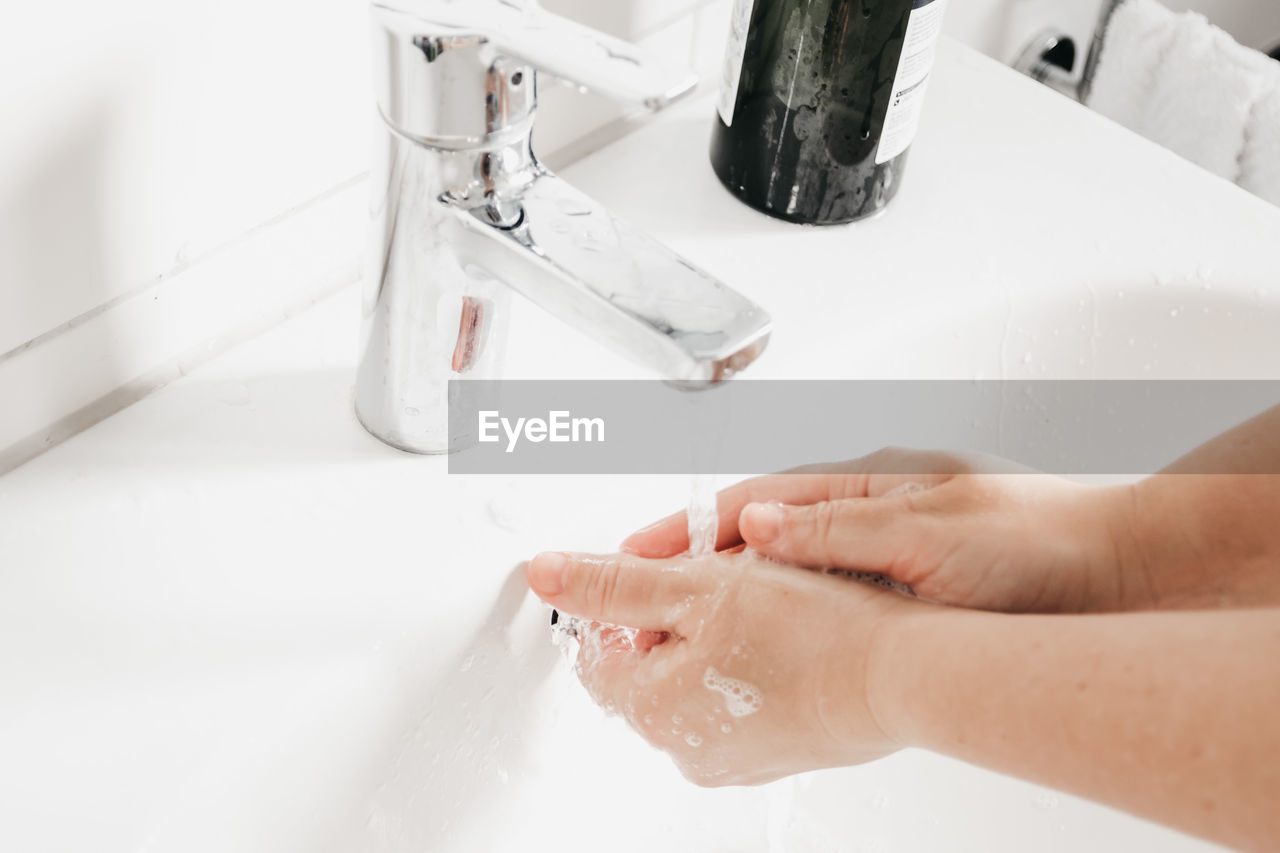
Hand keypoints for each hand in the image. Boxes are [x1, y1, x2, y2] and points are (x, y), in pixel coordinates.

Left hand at [524, 549, 908, 785]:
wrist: (901, 676)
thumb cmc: (811, 633)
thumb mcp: (694, 587)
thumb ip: (613, 583)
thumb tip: (548, 573)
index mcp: (651, 709)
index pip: (596, 649)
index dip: (622, 597)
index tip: (662, 570)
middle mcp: (685, 748)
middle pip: (647, 664)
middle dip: (673, 614)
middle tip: (720, 579)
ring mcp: (734, 758)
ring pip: (696, 678)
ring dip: (714, 635)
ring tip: (760, 603)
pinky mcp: (776, 751)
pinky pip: (740, 697)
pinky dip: (750, 663)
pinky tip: (787, 636)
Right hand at [622, 448, 1144, 613]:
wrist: (1115, 572)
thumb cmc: (1039, 540)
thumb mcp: (928, 534)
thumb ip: (840, 531)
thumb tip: (756, 528)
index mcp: (864, 486)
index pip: (753, 502)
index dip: (690, 526)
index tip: (638, 549)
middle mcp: (865, 514)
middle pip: (758, 534)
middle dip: (694, 559)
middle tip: (640, 594)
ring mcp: (880, 551)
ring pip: (785, 568)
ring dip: (732, 588)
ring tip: (683, 618)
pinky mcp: (900, 589)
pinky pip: (821, 598)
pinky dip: (780, 612)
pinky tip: (764, 637)